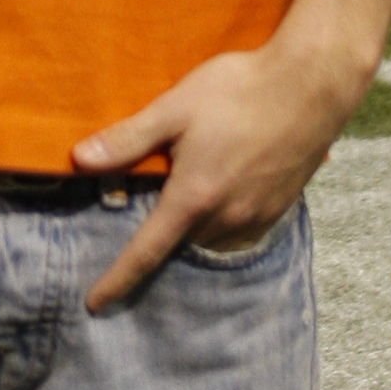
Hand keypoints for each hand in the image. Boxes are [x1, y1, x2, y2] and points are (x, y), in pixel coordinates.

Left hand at [72, 29, 363, 311]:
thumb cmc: (238, 90)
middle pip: (180, 243)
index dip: (118, 280)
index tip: (95, 305)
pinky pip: (240, 228)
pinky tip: (221, 188)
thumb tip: (79, 160)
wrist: (311, 85)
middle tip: (146, 204)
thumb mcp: (174, 108)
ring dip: (193, 225)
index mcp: (193, 198)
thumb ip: (127, 140)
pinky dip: (221, 219)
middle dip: (160, 234)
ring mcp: (258, 215)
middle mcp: (227, 217)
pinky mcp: (280, 206)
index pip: (146, 252)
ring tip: (186, 192)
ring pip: (211, 237)